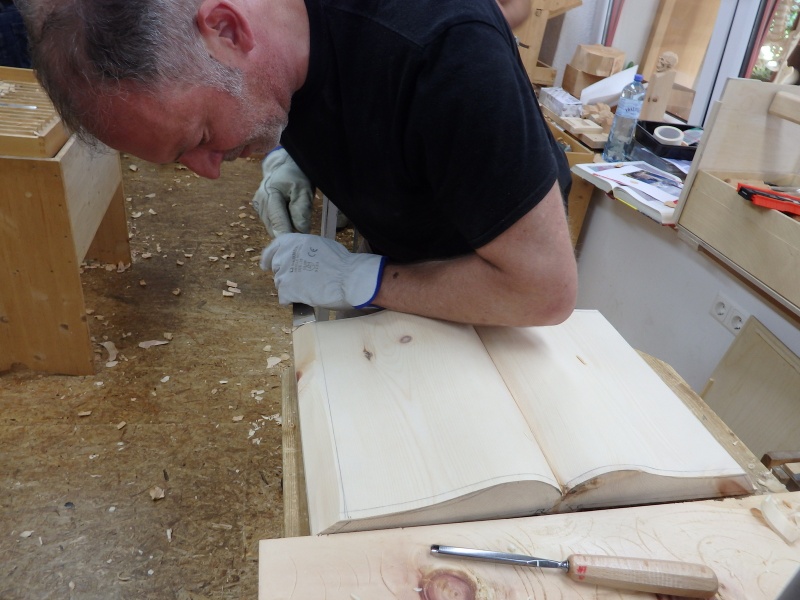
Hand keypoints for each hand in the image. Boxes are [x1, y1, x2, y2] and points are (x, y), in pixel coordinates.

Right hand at [252, 148, 312, 236]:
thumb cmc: (296, 176)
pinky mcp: (260, 210)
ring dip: (284, 230)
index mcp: (270, 194)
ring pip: (272, 228)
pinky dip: (281, 226)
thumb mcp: (304, 190)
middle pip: (274, 228)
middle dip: (287, 234)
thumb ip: (302, 210)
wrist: (284, 166)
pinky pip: (271, 224)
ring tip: (297, 226)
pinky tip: (289, 220)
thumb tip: (301, 231)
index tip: (294, 247)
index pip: (278, 220)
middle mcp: (260, 203)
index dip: (286, 235)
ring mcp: (258, 207)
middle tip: (302, 239)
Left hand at [260, 234, 385, 309]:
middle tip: (300, 282)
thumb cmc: (342, 263)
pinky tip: (304, 300)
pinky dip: (292, 301)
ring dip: (290, 289)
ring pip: (280, 285)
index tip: (265, 266)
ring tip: (307, 291)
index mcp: (294, 241)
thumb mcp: (321, 246)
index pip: (274, 247)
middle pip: (277, 268)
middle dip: (285, 275)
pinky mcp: (287, 290)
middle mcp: (286, 255)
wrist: (349, 279)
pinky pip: (283, 298)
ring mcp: (285, 273)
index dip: (268, 257)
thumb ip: (305, 250)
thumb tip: (302, 257)